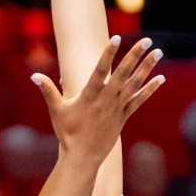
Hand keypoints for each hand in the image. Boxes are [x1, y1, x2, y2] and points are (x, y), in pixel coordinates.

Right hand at [35, 36, 163, 167]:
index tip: (116, 38)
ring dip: (147, 68)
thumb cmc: (67, 133)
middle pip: (123, 74)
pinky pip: (138, 101)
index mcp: (89, 95)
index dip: (108, 54)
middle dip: (135, 55)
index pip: (100, 70)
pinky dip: (149, 90)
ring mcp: (117, 108)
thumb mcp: (56, 110)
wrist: (82, 157)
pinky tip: (161, 79)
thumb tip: (34, 75)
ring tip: (158, 52)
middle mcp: (106, 100)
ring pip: (134, 84)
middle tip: (148, 40)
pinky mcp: (123, 117)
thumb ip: (47, 90)